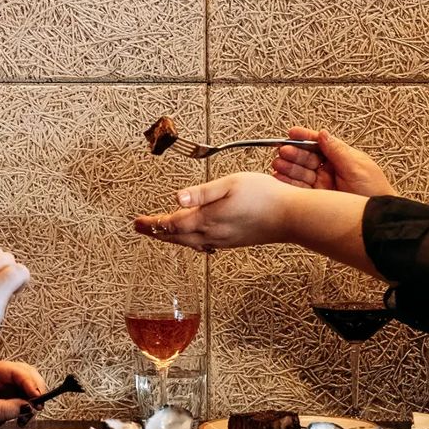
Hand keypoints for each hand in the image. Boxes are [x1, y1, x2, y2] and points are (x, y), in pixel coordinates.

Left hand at [0, 360, 46, 428]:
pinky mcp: (7, 397)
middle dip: (35, 388)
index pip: (16, 371)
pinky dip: (28, 405)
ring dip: (33, 397)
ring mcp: (4, 385)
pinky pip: (24, 397)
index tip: (37, 395)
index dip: (30, 382)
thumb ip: (6, 408)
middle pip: (26, 374)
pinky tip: (26, 414)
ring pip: (27, 385)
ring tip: (31, 412)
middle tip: (39, 404)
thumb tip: (28, 406)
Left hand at [134, 172, 297, 251]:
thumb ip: (202, 192)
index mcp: (208, 220)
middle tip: (141, 228)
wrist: (291, 217)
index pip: (171, 224)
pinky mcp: (233, 241)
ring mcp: (223, 240)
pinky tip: (193, 236)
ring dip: (172, 237)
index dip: (152, 224)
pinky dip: (190, 240)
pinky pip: (203, 244)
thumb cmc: (264, 196)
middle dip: (157, 232)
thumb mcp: (230, 184)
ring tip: (162, 232)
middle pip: (177, 236)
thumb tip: (177, 197)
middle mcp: (212, 234)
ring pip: (189, 242)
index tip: (137, 223)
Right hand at [270, 126, 395, 196]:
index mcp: (341, 159)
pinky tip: (280, 179)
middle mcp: (330, 171)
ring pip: (300, 173)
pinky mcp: (316, 200)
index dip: (305, 138)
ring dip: (288, 167)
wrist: (376, 221)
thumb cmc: (375, 193)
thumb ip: (338, 151)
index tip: (292, 133)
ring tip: (279, 164)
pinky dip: (288, 184)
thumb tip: (323, 134)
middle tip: (284, 151)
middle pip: (307, 158)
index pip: (320, 144)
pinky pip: (299, 189)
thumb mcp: (358, 168)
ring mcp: (322, 185)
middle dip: (294, 153)